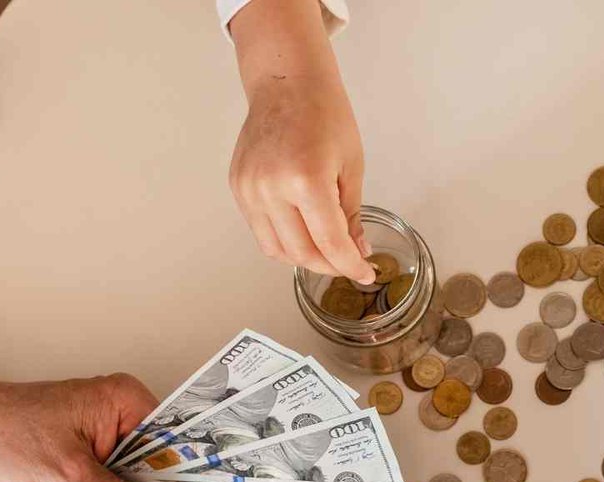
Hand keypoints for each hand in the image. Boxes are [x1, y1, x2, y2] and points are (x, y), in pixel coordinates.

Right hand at [228, 0, 373, 283]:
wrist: (287, 84)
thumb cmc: (324, 114)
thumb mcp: (351, 166)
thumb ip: (351, 215)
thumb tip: (357, 251)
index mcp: (306, 179)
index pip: (330, 243)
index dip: (351, 266)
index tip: (365, 274)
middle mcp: (271, 188)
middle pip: (302, 253)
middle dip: (330, 265)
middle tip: (349, 262)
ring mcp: (249, 189)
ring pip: (277, 250)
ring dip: (305, 258)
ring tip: (327, 249)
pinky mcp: (238, 187)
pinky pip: (261, 230)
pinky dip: (284, 240)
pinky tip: (303, 231)